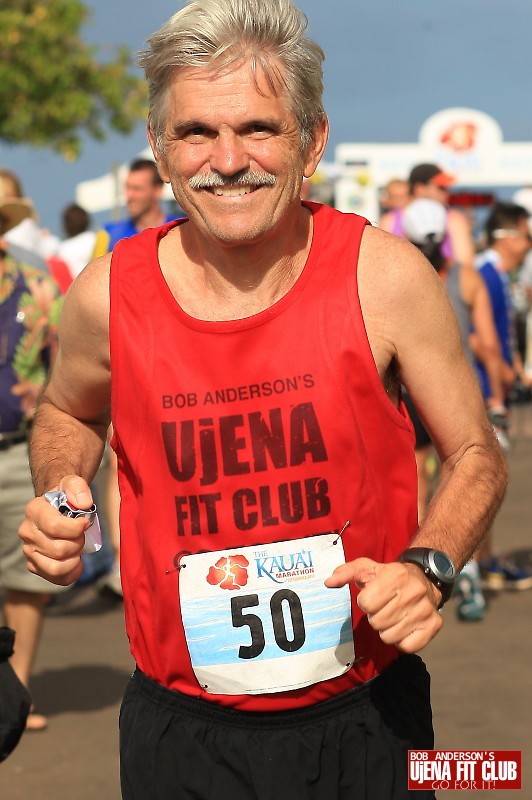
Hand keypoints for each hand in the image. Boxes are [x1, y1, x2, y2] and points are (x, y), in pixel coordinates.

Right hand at [19, 476, 93, 585]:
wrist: (57, 508)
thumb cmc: (66, 498)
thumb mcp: (73, 484)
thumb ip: (78, 487)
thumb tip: (84, 503)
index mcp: (34, 510)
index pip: (55, 526)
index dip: (77, 528)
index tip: (85, 523)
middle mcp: (27, 532)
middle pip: (59, 549)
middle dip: (78, 543)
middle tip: (82, 535)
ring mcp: (29, 551)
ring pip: (56, 568)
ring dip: (74, 560)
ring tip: (78, 549)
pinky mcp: (35, 566)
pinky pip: (56, 579)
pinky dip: (72, 573)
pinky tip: (76, 561)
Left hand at [325, 557, 442, 652]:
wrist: (426, 578)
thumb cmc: (391, 576)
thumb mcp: (368, 568)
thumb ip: (346, 572)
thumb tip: (328, 582)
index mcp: (395, 575)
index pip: (366, 603)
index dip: (365, 602)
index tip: (373, 597)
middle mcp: (414, 591)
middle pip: (377, 622)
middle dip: (376, 617)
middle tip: (384, 607)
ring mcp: (425, 610)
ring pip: (389, 637)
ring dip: (387, 629)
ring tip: (393, 616)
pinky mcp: (433, 626)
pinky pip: (407, 647)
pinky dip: (401, 641)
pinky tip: (404, 626)